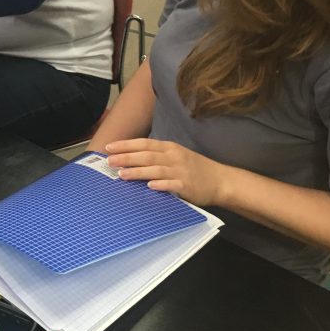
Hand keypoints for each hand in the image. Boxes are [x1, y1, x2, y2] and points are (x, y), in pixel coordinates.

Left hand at [104, 138, 230, 207]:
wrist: (220, 180)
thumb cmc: (194, 168)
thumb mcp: (175, 156)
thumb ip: (156, 156)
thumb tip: (130, 158)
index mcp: (169, 147)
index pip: (144, 143)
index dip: (126, 145)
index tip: (109, 147)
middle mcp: (173, 156)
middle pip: (146, 156)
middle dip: (126, 157)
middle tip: (110, 161)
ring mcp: (181, 171)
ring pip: (156, 169)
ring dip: (138, 171)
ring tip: (122, 174)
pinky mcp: (187, 185)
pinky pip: (172, 184)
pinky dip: (160, 185)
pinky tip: (149, 186)